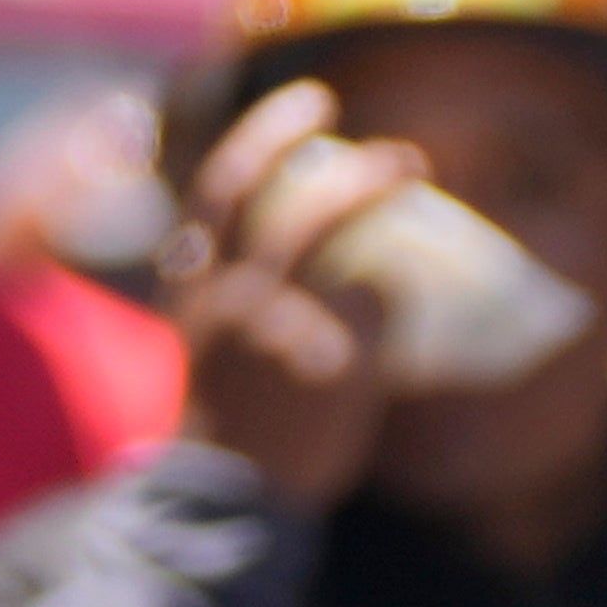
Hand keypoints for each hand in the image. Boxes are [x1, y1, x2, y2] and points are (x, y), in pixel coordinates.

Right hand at [164, 81, 408, 509]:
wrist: (232, 500)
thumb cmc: (234, 427)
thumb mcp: (217, 347)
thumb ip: (246, 294)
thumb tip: (322, 249)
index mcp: (194, 287)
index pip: (219, 191)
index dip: (263, 139)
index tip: (307, 106)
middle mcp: (229, 293)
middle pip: (272, 192)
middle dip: (325, 147)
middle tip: (377, 132)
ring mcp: (275, 321)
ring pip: (325, 228)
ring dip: (371, 185)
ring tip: (412, 163)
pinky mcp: (326, 356)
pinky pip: (377, 299)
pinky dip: (391, 300)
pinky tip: (390, 322)